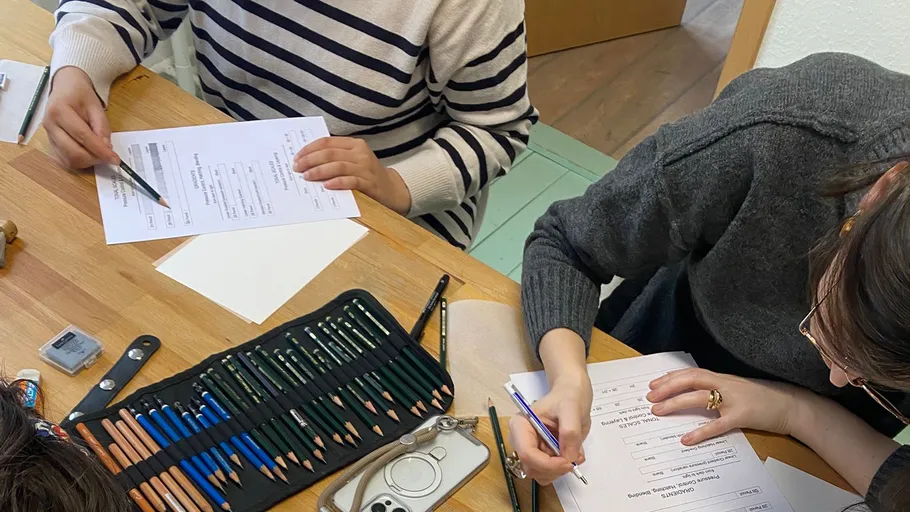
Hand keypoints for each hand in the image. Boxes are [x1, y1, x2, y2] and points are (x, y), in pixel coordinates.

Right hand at [43, 66, 117, 168]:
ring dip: (88, 161)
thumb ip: (102, 127)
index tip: (115, 159)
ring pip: (69, 159)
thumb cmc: (80, 94)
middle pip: (73, 152)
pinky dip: (80, 161)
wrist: (65, 88)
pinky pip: (65, 160)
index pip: (82, 136)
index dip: (100, 150)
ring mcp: (47, 135)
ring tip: (99, 152)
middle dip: (94, 158)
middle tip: (109, 155)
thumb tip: (106, 148)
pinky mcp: (50, 143)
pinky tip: (89, 153)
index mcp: (59, 110)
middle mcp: (50, 125)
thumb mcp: (96, 106)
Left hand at [293, 137, 410, 213]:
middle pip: (330, 153)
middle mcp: (361, 154)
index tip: (296, 157)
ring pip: (338, 166)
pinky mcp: (369, 184)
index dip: (309, 149)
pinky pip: (351, 181)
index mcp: (355, 144)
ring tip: (307, 176)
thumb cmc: (367, 175)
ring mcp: (366, 168)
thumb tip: (307, 160)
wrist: (392, 190)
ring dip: (319, 171)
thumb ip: (336, 158)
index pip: (327, 142)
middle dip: (310, 160)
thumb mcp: (354, 161)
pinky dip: (337, 182)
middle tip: (297, 168)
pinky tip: (326, 186)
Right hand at [508, 372, 591, 484]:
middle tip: (573, 458)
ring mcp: (532, 449)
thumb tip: (569, 456)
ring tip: (574, 453)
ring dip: (559, 470)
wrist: (572, 396)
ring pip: (540, 474)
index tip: (568, 461)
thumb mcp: (571, 409)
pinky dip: (562, 469)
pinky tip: (571, 455)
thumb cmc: (567, 397)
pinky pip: (549, 472)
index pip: (527, 454)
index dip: (548, 463)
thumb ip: (570, 432)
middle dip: (554, 468)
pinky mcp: (542, 456)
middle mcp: (522, 440)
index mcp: (521, 425)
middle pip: (532, 467)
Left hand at [646, 368, 805, 444]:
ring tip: (658, 411)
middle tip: (649, 396)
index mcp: (723, 377)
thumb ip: (717, 389)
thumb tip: (693, 394)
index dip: (671, 377)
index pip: (691, 373)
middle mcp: (725, 384)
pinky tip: (686, 439)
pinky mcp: (742, 416)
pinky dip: (700, 432)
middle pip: (690, 381)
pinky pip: (717, 425)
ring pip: (698, 398)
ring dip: (676, 404)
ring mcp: (733, 399)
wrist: (792, 405)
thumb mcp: (737, 388)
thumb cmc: (764, 398)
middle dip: (667, 387)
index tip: (653, 383)